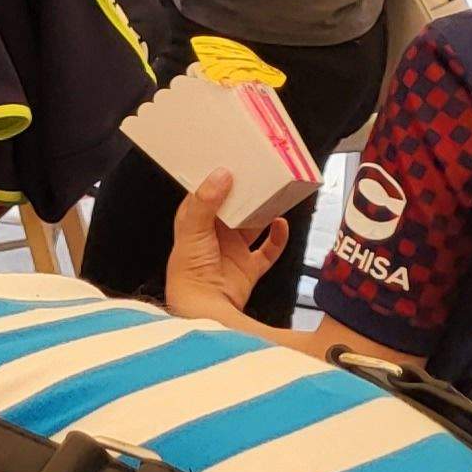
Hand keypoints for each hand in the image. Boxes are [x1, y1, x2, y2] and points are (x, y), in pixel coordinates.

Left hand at [165, 167, 289, 327]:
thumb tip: (221, 175)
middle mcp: (213, 238)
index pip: (205, 197)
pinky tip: (281, 224)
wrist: (205, 308)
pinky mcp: (248, 268)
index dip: (215, 181)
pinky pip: (268, 250)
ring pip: (252, 227)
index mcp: (195, 226)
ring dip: (263, 213)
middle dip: (244, 195)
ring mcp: (232, 253)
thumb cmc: (190, 271)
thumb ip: (206, 203)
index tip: (229, 163)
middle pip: (233, 210)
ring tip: (274, 194)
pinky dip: (277, 238)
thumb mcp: (193, 230)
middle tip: (258, 176)